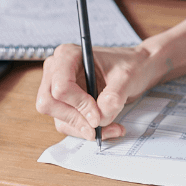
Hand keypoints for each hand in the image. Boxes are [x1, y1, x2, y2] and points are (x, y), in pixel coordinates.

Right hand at [36, 43, 171, 139]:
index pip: (60, 87)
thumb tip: (99, 117)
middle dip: (76, 119)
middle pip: (49, 104)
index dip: (79, 105)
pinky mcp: (64, 104)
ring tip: (112, 127)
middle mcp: (56, 70)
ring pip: (58, 118)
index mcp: (68, 55)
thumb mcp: (127, 77)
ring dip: (84, 129)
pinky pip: (67, 124)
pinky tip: (107, 128)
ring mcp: (57, 88)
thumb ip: (113, 97)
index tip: (98, 115)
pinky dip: (86, 130)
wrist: (136, 69)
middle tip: (99, 127)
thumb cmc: (130, 65)